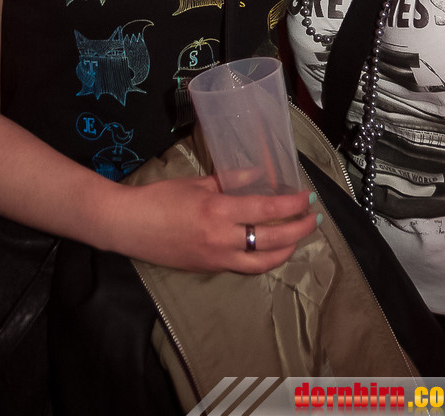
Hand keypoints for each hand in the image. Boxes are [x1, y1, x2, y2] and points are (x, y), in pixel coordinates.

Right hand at [113, 176, 319, 273]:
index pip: (266, 211)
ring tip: (299, 237)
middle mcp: (222, 239)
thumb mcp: (198, 183)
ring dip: (287, 250)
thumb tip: (259, 175)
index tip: (307, 197)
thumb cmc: (161, 198)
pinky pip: (246, 267)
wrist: (131, 226)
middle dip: (298, 230)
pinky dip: (264, 259)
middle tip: (313, 218)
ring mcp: (217, 258)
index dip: (291, 205)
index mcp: (219, 212)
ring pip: (263, 262)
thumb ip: (231, 180)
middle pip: (273, 240)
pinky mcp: (211, 268)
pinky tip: (272, 249)